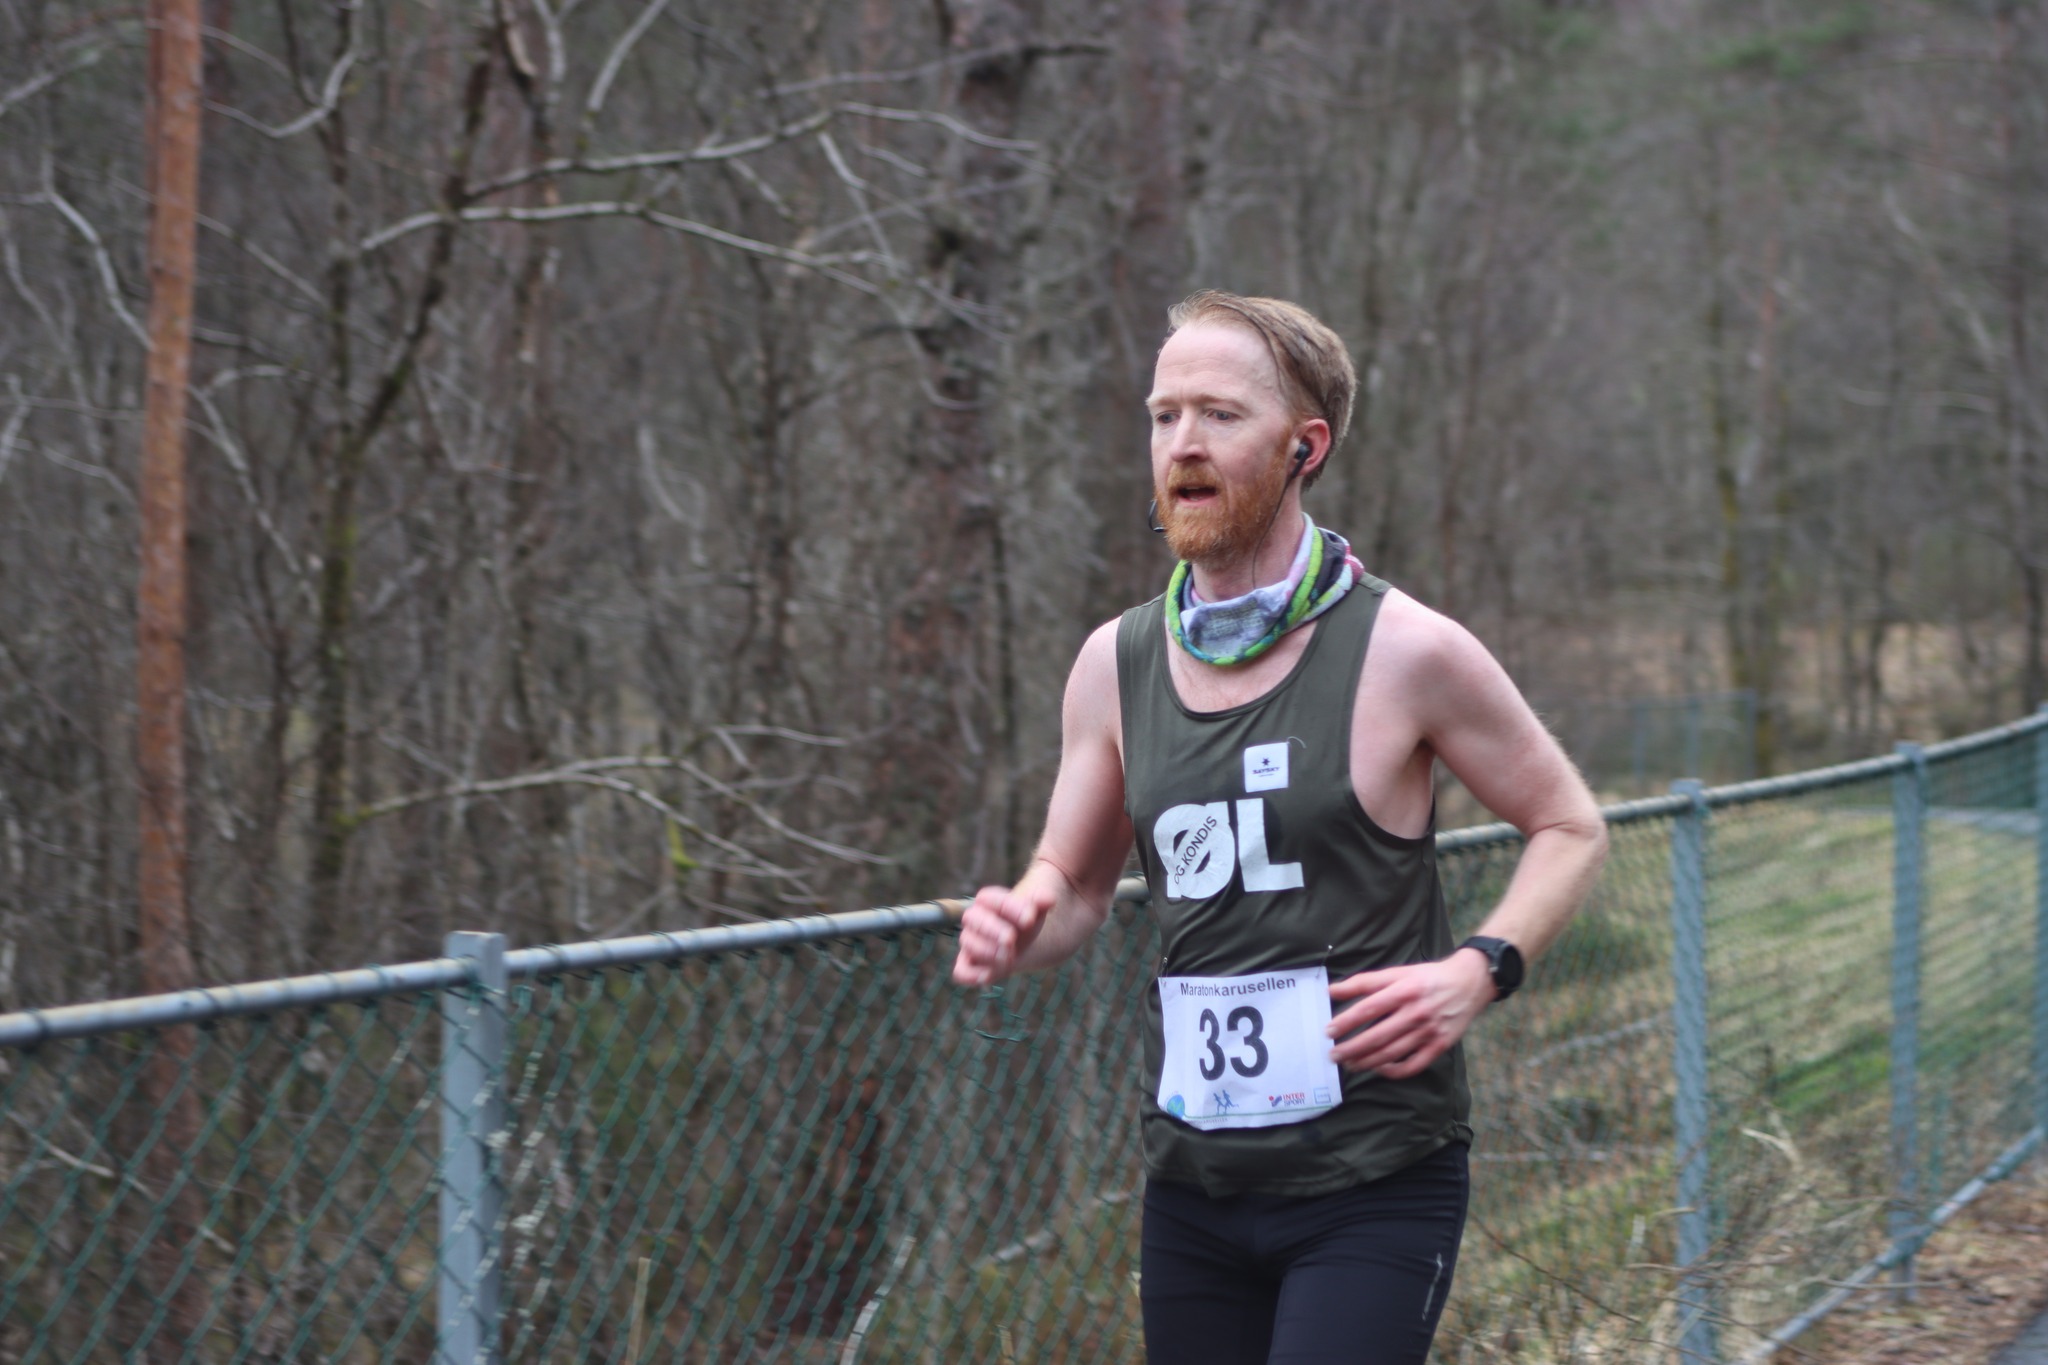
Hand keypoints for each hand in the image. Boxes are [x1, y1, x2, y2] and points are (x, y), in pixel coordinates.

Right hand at [951, 883, 1056, 985]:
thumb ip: (1041, 903)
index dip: (1008, 908)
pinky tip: (989, 976)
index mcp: (987, 901)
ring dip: (988, 951)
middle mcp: (974, 919)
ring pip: (968, 944)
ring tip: (1009, 957)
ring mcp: (970, 942)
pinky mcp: (970, 966)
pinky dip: (971, 976)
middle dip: (993, 930)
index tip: (1030, 919)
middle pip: (971, 918)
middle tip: (1011, 940)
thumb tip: (1048, 899)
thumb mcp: (1036, 911)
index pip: (988, 898)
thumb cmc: (1025, 923)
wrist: (1021, 943)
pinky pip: (961, 972)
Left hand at [1326, 949, 1494, 1078]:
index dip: (1347, 1021)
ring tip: (1349, 1065)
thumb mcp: (1397, 972)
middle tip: (1333, 1055)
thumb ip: (1364, 982)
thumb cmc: (1427, 978)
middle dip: (1352, 1048)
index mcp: (1404, 990)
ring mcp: (1429, 1032)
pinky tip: (1379, 1069)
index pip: (1369, 1008)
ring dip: (1367, 1062)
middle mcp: (1416, 1012)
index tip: (1329, 1031)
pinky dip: (1394, 1071)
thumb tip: (1332, 990)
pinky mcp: (1439, 1046)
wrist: (1468, 983)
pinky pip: (1413, 1065)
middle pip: (1378, 1036)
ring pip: (1393, 1053)